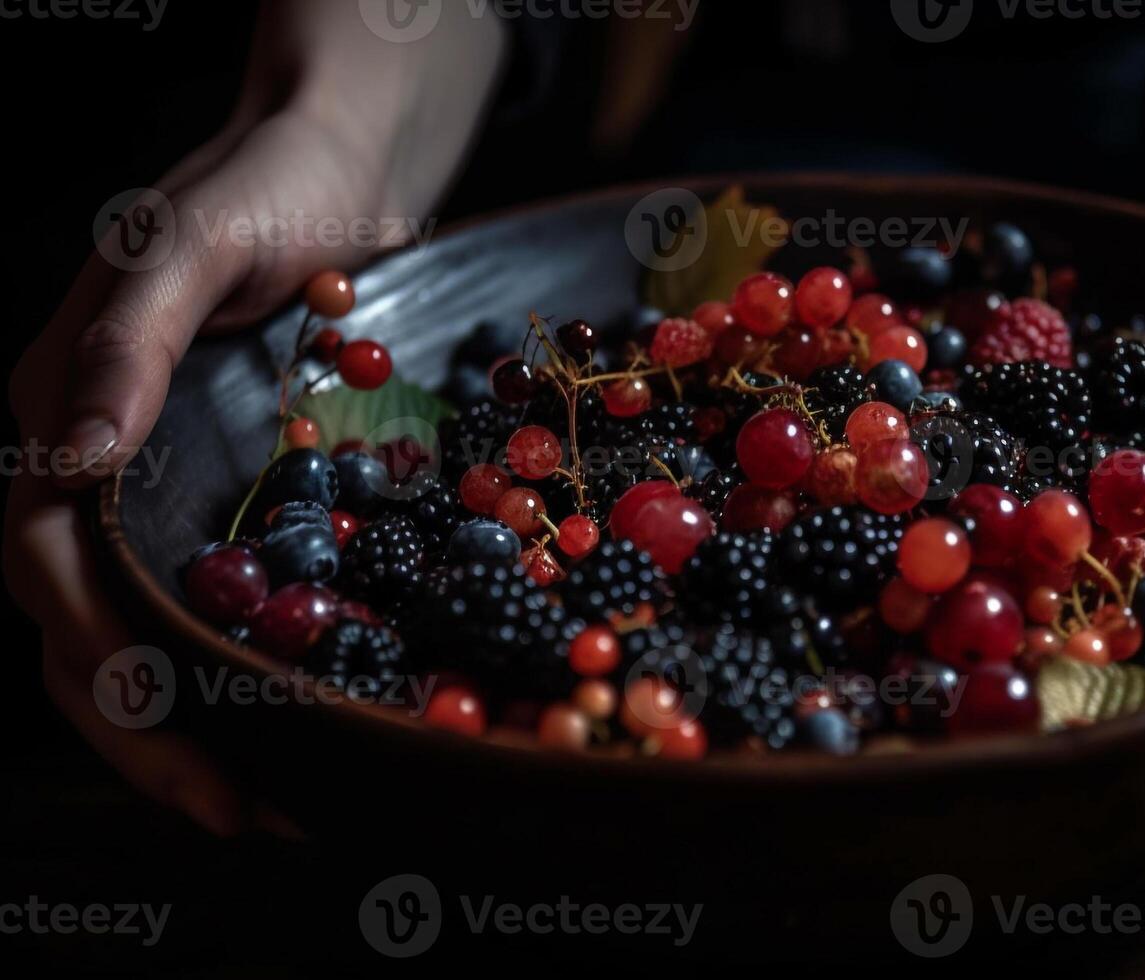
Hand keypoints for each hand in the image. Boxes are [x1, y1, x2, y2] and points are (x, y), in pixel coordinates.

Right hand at [4, 1, 504, 833]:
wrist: (338, 166)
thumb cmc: (266, 185)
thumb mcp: (186, 237)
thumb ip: (127, 340)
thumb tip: (68, 453)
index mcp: (57, 409)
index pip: (46, 561)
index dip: (99, 653)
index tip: (168, 725)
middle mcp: (91, 461)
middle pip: (84, 625)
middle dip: (146, 729)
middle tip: (233, 811)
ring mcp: (156, 483)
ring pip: (138, 631)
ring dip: (187, 725)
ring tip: (262, 803)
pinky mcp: (224, 492)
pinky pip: (209, 599)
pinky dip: (236, 670)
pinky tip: (291, 719)